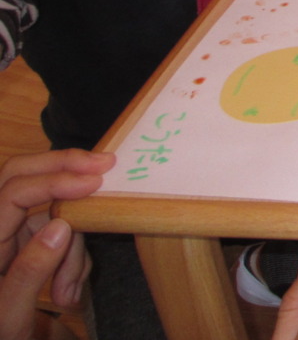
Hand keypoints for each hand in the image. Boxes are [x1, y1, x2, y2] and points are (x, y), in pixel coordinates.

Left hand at [0, 150, 114, 339]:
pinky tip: (68, 290)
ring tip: (68, 290)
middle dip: (64, 166)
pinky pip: (62, 232)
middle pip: (22, 174)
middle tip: (105, 164)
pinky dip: (75, 256)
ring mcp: (13, 234)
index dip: (54, 180)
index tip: (94, 182)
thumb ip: (30, 270)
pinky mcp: (31, 242)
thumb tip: (61, 225)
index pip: (14, 192)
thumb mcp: (9, 316)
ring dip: (73, 244)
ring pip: (51, 210)